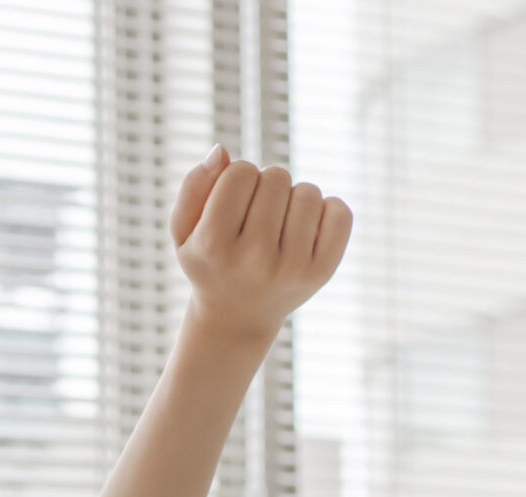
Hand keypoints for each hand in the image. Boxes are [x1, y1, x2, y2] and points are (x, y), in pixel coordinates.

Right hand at [169, 146, 350, 341]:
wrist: (236, 317)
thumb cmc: (209, 262)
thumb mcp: (185, 230)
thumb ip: (193, 187)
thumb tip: (221, 151)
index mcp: (214, 245)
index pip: (240, 171)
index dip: (237, 178)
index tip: (232, 203)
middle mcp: (253, 259)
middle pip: (275, 176)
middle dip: (266, 187)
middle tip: (256, 216)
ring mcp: (291, 267)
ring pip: (308, 191)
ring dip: (294, 199)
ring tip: (279, 225)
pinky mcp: (322, 271)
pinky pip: (340, 211)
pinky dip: (326, 211)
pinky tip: (305, 231)